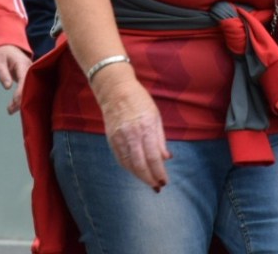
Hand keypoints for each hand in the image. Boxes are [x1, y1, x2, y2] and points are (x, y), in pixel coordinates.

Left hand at [0, 44, 31, 113]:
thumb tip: (8, 87)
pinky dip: (22, 97)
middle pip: (29, 86)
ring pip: (29, 88)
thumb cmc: (1, 53)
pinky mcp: (28, 77)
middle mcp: (30, 69)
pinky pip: (27, 88)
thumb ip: (3, 74)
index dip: (21, 92)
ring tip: (9, 110)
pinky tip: (14, 106)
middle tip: (10, 110)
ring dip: (21, 100)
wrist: (7, 46)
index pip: (25, 79)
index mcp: (23, 64)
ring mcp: (30, 73)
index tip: (15, 102)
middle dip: (22, 99)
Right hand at [93, 70, 171, 189]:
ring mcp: (119, 138)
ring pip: (129, 165)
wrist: (115, 91)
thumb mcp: (156, 116)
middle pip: (140, 165)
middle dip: (149, 179)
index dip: (159, 172)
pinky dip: (129, 169)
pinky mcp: (111, 140)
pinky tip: (136, 172)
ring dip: (139, 176)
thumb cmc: (140, 101)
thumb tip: (166, 158)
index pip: (153, 157)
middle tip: (157, 187)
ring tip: (149, 182)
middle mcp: (131, 135)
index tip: (164, 182)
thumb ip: (160, 139)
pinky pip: (120, 159)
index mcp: (146, 128)